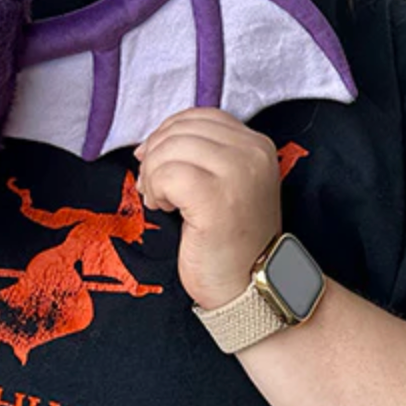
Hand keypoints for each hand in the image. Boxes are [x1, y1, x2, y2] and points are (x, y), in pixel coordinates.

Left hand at [134, 107, 280, 310]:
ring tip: (161, 201)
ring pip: (170, 149)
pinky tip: (165, 210)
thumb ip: (200, 154)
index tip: (155, 162)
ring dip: (153, 176)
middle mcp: (252, 153)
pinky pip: (167, 175)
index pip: (199, 116)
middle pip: (180, 131)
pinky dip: (156, 190)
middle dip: (155, 156)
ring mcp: (238, 174)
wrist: (250, 289)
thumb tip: (149, 143)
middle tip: (154, 189)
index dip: (168, 133)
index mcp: (257, 145)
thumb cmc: (230, 239)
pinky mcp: (217, 198)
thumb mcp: (225, 182)